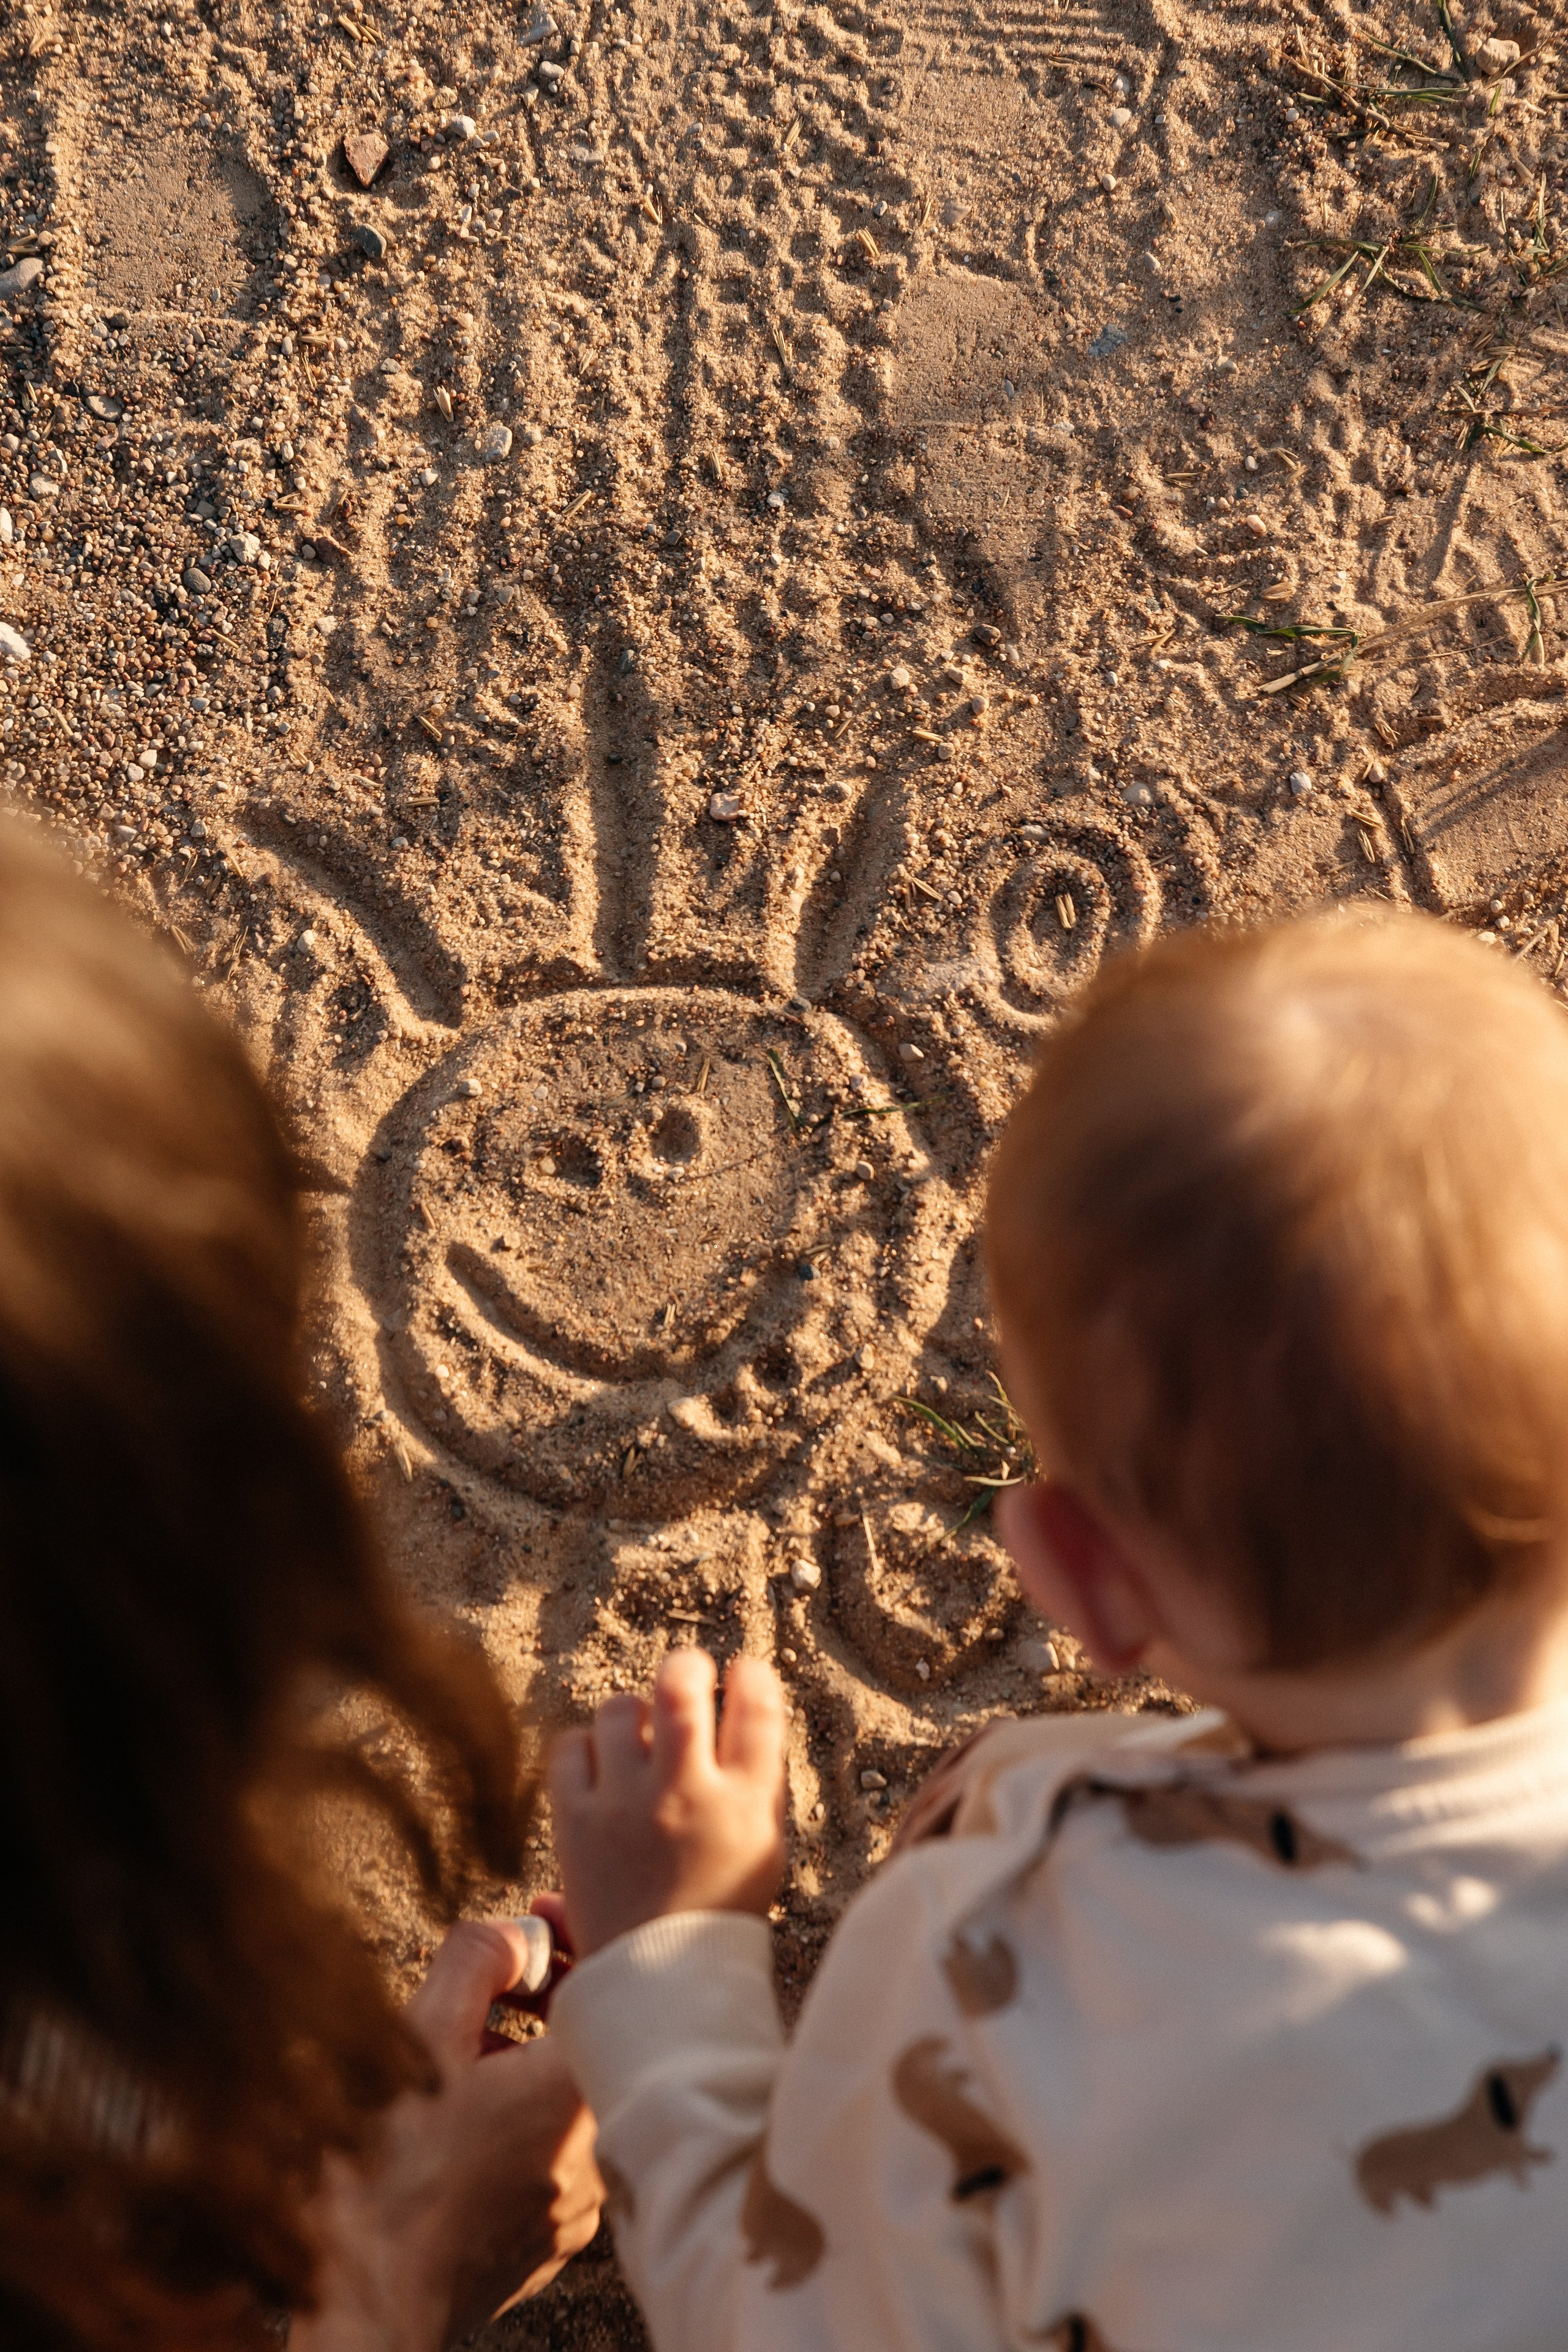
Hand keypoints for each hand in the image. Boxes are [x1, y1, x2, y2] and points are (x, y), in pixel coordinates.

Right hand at [293, 1919, 602, 2351]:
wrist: (361, 2299)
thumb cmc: (387, 2167)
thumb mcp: (422, 2035)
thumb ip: (479, 1959)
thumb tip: (520, 1932)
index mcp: (579, 2092)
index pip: (607, 1982)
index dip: (573, 1935)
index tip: (534, 1918)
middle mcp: (601, 2151)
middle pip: (590, 2041)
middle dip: (546, 1995)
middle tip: (498, 1975)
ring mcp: (582, 2206)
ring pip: (569, 2101)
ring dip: (529, 2061)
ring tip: (468, 2050)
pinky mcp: (554, 2241)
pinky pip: (555, 2155)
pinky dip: (523, 2121)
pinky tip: (466, 2120)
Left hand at [549, 1649, 786, 1957]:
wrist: (658, 1980)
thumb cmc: (718, 1907)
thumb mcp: (761, 1843)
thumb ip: (753, 1778)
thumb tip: (736, 1703)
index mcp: (745, 1803)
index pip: (757, 1708)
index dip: (752, 1676)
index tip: (745, 1670)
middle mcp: (686, 1794)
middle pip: (681, 1686)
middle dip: (685, 1666)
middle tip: (685, 1675)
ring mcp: (626, 1806)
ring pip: (620, 1710)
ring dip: (634, 1714)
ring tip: (640, 1740)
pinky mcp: (575, 1822)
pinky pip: (571, 1747)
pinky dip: (587, 1748)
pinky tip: (603, 1769)